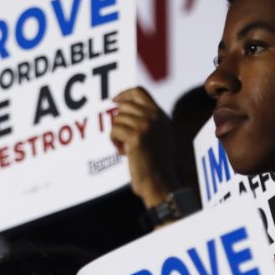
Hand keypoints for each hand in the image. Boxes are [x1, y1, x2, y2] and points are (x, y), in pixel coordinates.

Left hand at [110, 87, 178, 207]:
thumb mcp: (157, 135)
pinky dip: (114, 142)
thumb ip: (147, 120)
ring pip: (117, 119)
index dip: (124, 94)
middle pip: (125, 107)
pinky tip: (124, 152)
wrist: (160, 182)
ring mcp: (146, 125)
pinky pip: (114, 131)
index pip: (139, 92)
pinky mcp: (136, 137)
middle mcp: (155, 117)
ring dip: (117, 134)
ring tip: (126, 148)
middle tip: (124, 139)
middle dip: (119, 122)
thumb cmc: (155, 164)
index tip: (114, 100)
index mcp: (161, 115)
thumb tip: (122, 106)